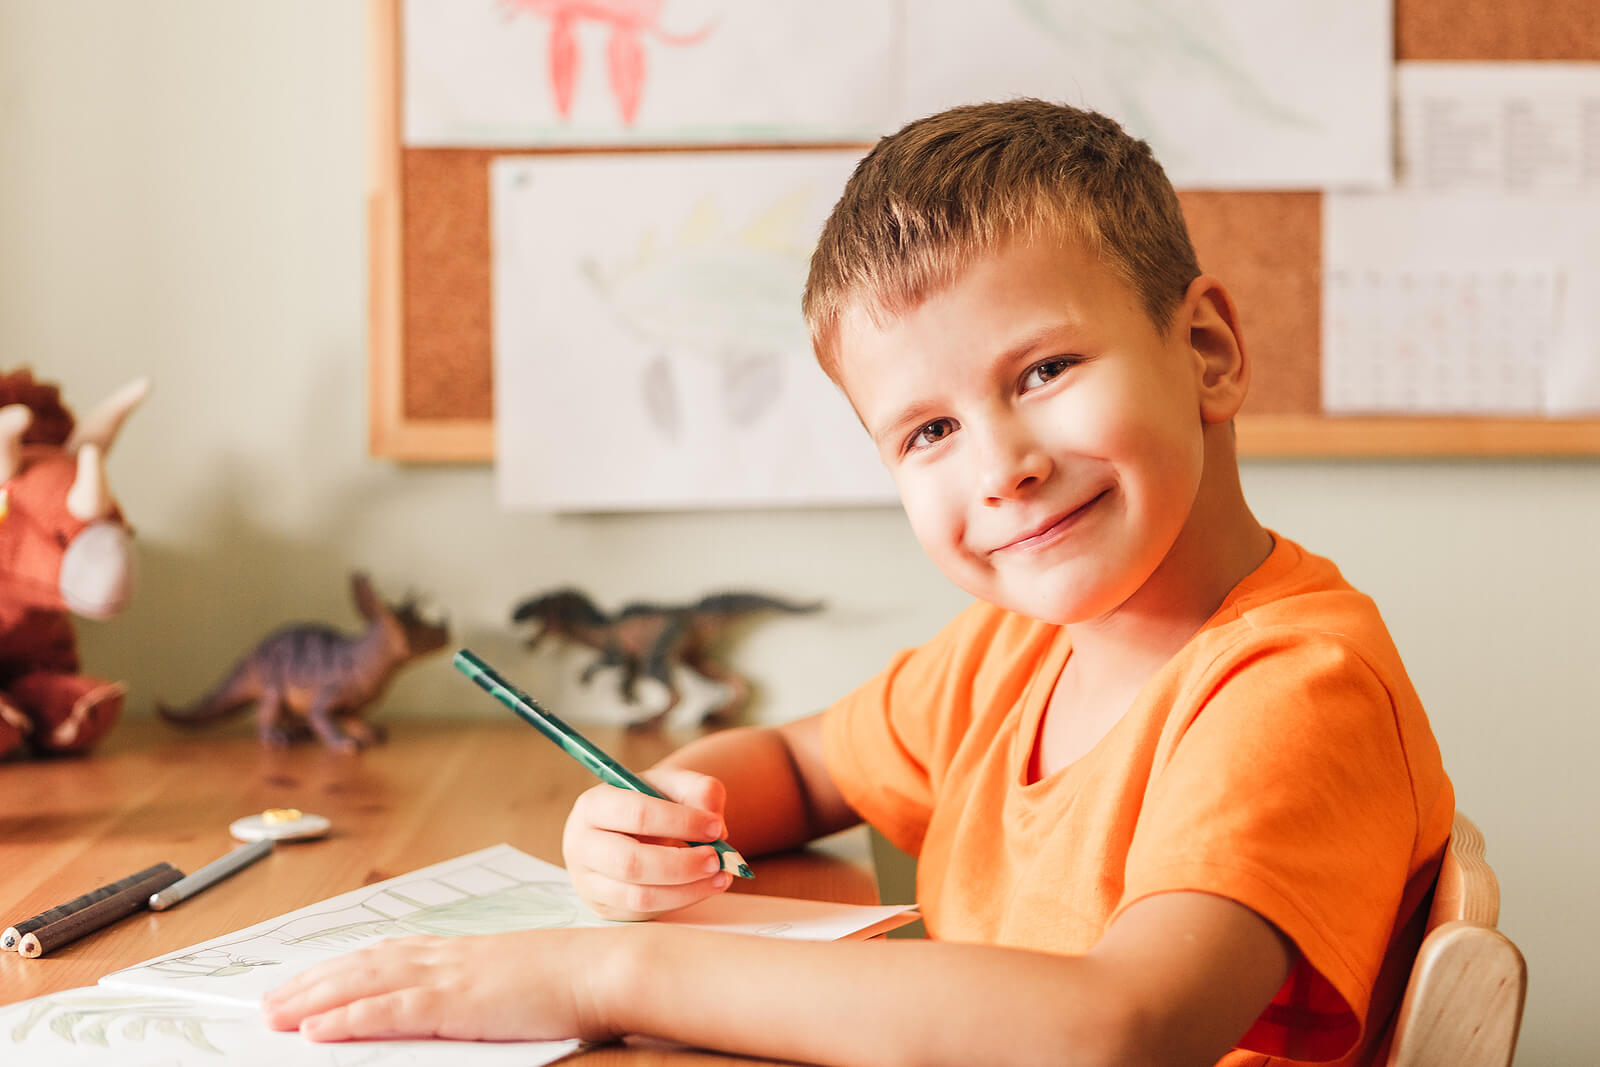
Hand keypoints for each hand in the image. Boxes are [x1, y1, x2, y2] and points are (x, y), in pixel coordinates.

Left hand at [261, 930, 616, 1042]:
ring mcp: (448, 976)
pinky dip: (349, 1017)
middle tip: (269, 1003)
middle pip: (361, 965)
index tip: (307, 978)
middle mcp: (445, 956)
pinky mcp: (456, 1002)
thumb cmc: (569, 979)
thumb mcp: (511, 980)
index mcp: (459, 951)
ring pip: (364, 983)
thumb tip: (444, 1008)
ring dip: (313, 998)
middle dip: (311, 983)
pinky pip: (390, 1011)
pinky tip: (318, 1030)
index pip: (384, 954)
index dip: (339, 967)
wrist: (600, 969)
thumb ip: (474, 989)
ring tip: (275, 1016)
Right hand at [563, 767, 733, 920]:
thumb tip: (714, 821)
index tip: (715, 827)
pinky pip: (645, 913)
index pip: (637, 814)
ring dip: (686, 888)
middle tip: (717, 858)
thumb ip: (700, 791)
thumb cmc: (656, 804)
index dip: (680, 822)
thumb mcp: (676, 786)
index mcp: (594, 805)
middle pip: (631, 862)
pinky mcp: (604, 909)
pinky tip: (705, 886)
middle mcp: (582, 845)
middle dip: (682, 863)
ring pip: (639, 895)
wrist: (634, 830)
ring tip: (720, 875)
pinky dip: (681, 901)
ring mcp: (588, 882)